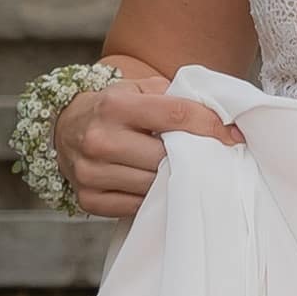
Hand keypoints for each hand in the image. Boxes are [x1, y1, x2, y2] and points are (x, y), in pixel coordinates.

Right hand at [53, 64, 237, 223]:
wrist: (63, 128)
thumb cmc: (112, 108)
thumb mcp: (137, 89)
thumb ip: (175, 96)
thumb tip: (221, 118)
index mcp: (114, 105)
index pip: (176, 115)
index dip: (210, 125)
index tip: (233, 135)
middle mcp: (99, 139)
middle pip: (166, 156)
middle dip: (191, 156)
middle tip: (207, 156)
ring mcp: (91, 172)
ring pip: (153, 185)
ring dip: (172, 179)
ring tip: (180, 170)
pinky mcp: (89, 198)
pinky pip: (135, 206)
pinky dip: (150, 198)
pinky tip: (154, 185)